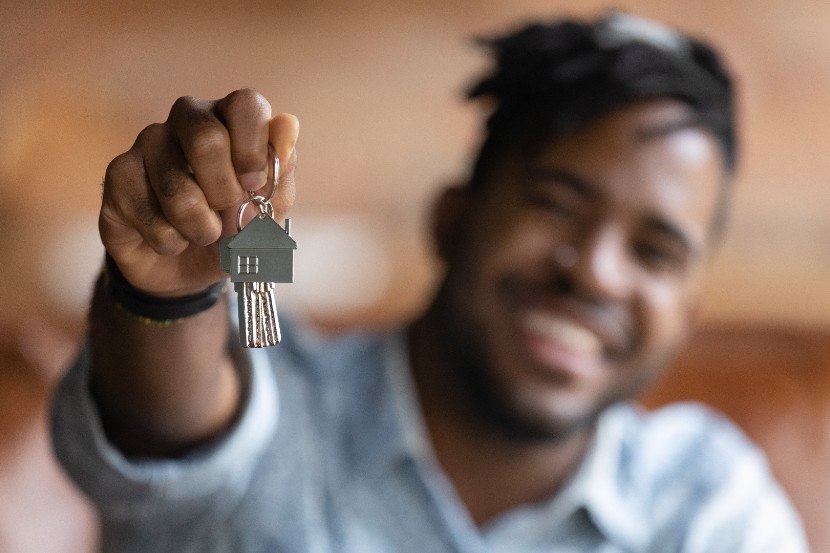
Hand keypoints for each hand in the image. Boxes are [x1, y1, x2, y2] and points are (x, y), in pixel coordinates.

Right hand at [100, 88, 298, 296]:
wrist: (191, 269)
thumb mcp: (271, 206)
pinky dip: (171, 241)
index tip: (253, 183)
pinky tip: (170, 238)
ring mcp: (147, 144)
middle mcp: (187, 120)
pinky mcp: (118, 176)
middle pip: (206, 139)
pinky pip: (149, 216)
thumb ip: (282, 168)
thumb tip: (288, 124)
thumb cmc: (236, 227)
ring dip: (200, 229)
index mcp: (231, 118)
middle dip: (224, 193)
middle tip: (227, 210)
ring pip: (177, 191)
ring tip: (202, 232)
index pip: (245, 103)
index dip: (253, 148)